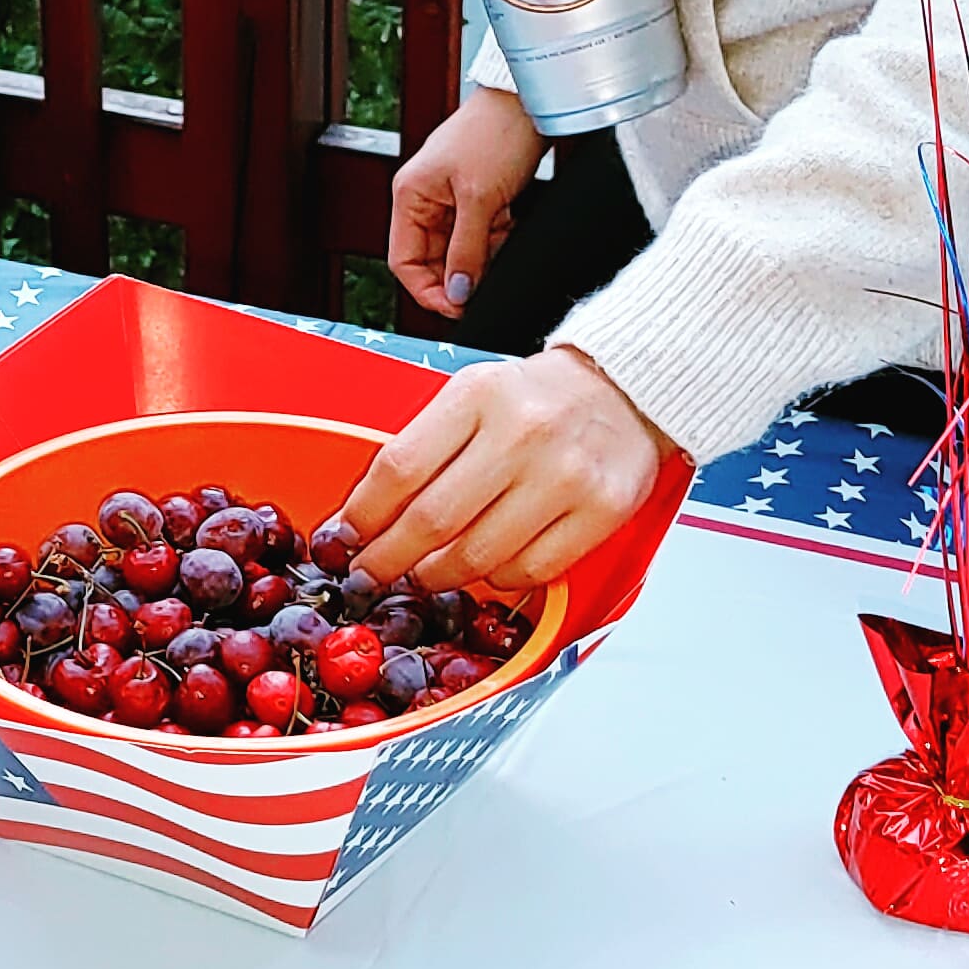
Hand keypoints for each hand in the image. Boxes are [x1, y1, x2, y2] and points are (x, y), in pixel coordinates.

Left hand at [338, 348, 673, 590]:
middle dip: (387, 559)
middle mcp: (522, 434)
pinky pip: (528, 570)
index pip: (399, 468)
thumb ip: (424, 446)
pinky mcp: (601, 511)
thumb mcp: (471, 395)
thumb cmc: (536, 398)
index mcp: (478, 396)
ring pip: (476, 555)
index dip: (362, 514)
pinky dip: (495, 580)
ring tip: (419, 576)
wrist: (624, 389)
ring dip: (435, 577)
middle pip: (431, 520)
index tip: (343, 538)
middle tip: (368, 575)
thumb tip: (367, 516)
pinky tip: (483, 569)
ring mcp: (564, 476)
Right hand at [389, 88, 548, 315]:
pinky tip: (508, 230)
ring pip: (458, 250)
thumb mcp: (480, 200)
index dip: (427, 290)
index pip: (404, 261)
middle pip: (431, 259)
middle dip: (458, 275)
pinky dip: (494, 241)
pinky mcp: (476, 197)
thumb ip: (467, 251)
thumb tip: (458, 293)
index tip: (456, 308)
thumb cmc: (496, 133)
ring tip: (500, 246)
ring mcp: (450, 199)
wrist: (530, 101)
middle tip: (484, 290)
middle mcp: (424, 200)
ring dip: (480, 257)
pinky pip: (479, 235)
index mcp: (410, 197)